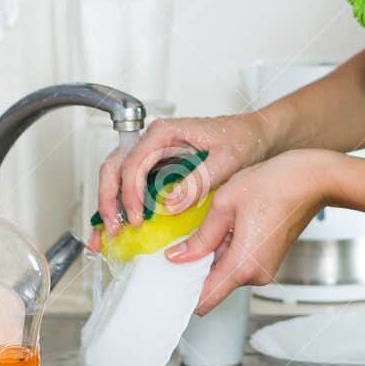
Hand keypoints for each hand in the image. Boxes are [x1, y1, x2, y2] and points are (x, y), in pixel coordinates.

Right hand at [96, 112, 272, 235]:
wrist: (255, 137)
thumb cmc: (242, 138)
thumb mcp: (226, 159)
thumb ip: (199, 180)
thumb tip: (170, 203)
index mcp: (165, 133)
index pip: (133, 162)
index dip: (129, 192)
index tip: (137, 218)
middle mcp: (154, 142)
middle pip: (115, 167)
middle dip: (109, 199)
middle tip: (114, 228)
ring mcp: (154, 155)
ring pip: (118, 177)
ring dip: (111, 204)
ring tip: (111, 233)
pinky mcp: (158, 169)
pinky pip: (133, 186)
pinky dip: (124, 206)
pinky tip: (122, 226)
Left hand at [164, 150, 335, 315]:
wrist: (311, 179)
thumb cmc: (275, 184)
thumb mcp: (224, 204)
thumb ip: (200, 237)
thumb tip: (178, 257)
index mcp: (241, 265)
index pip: (204, 300)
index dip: (182, 293)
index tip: (165, 283)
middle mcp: (255, 274)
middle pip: (212, 285)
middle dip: (195, 268)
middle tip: (180, 243)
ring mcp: (263, 269)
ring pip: (224, 272)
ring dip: (212, 255)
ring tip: (212, 224)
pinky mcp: (267, 260)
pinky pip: (237, 262)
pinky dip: (226, 249)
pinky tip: (227, 224)